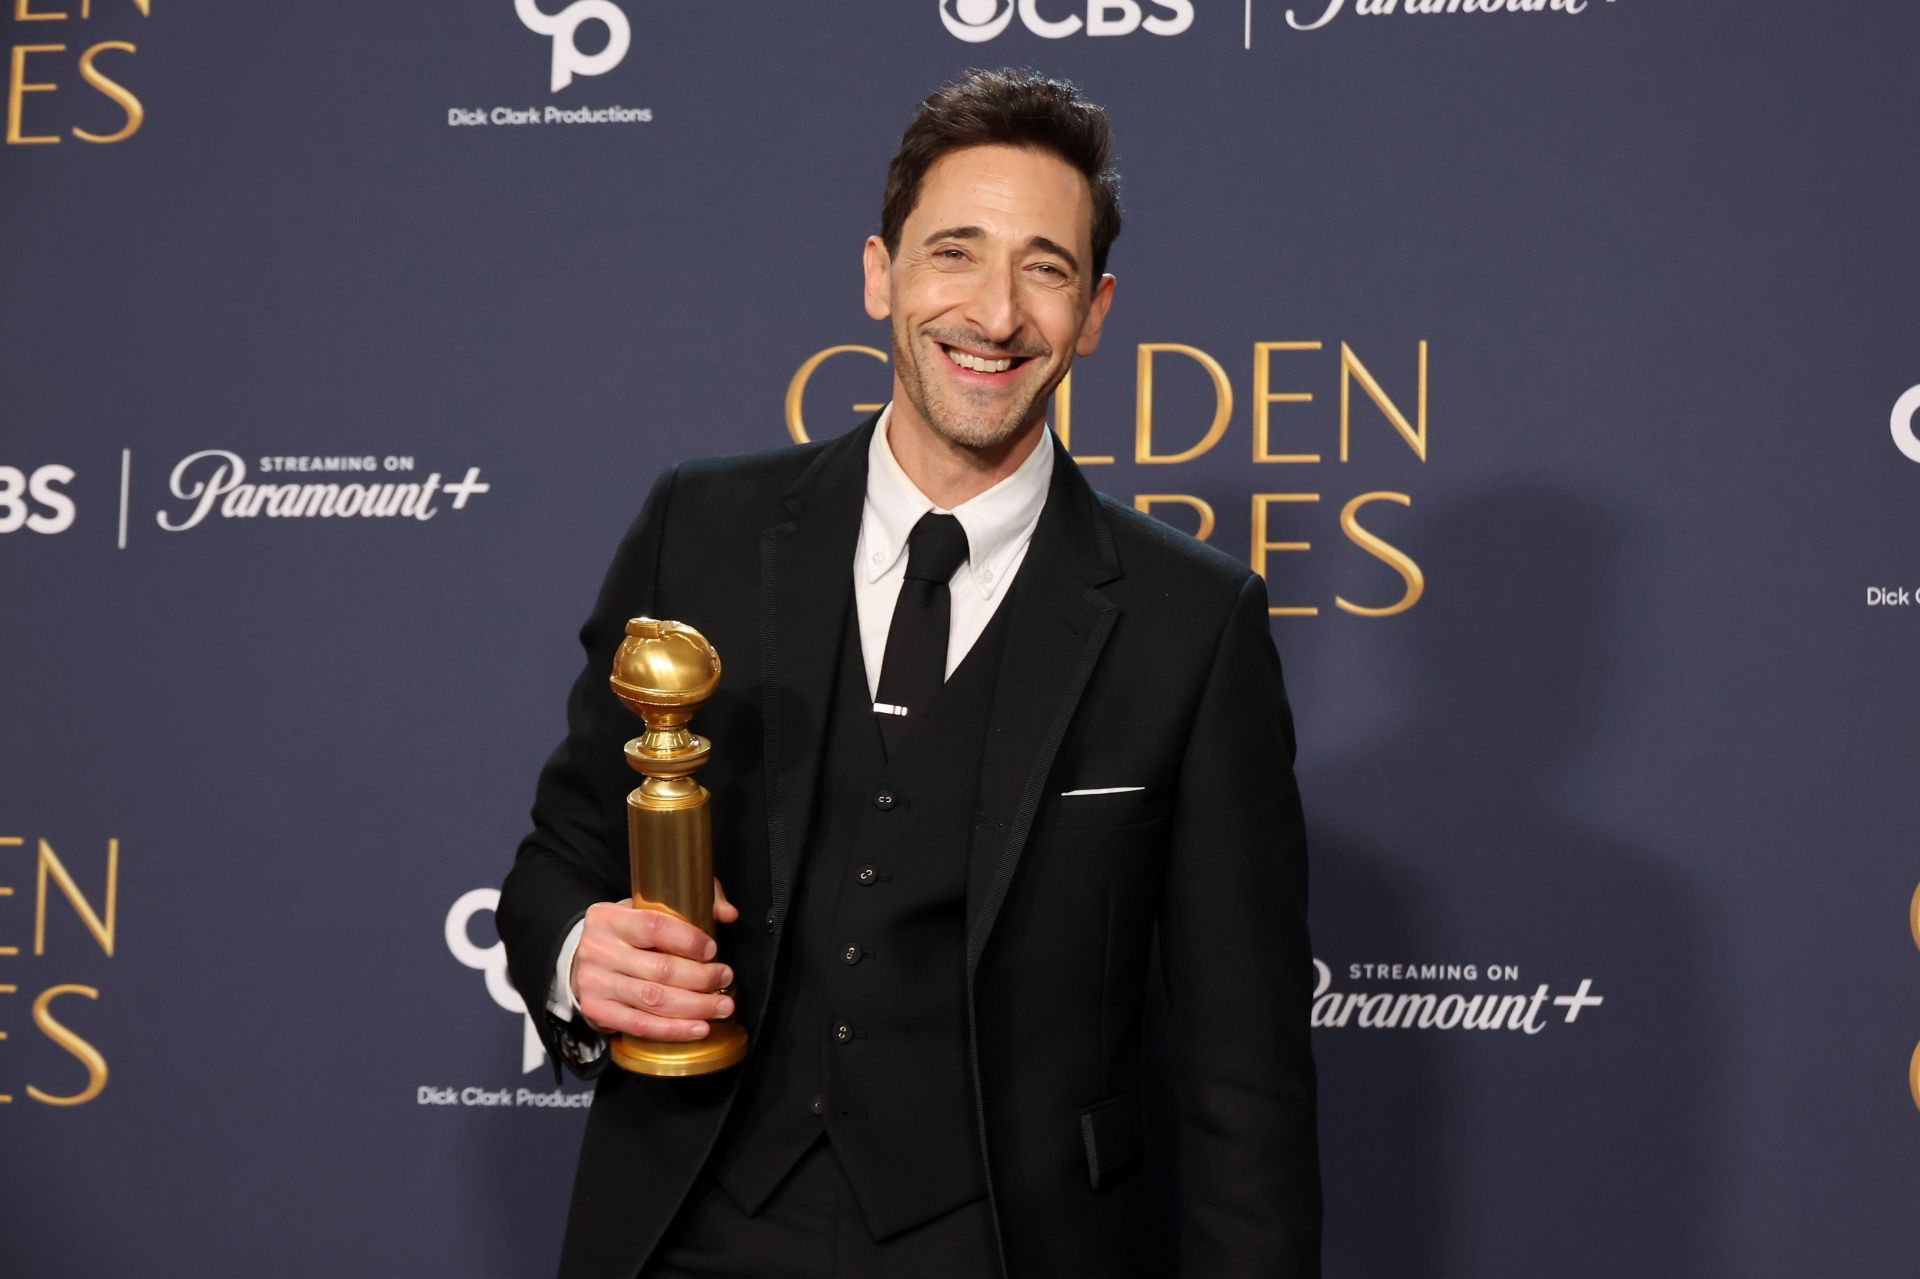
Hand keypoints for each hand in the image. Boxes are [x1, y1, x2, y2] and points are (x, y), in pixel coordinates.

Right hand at [571, 879, 739, 1040]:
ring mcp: (595, 983)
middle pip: (660, 968)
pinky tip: (699, 1028)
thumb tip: (728, 913)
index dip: (688, 940)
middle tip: (725, 978)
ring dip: (696, 1006)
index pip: (654, 926)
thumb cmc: (628, 935)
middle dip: (702, 977)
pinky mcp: (597, 1011)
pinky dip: (674, 1029)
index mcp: (609, 917)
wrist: (583, 963)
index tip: (713, 950)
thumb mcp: (649, 909)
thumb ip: (692, 903)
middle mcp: (598, 949)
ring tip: (722, 1006)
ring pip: (654, 1000)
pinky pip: (641, 1025)